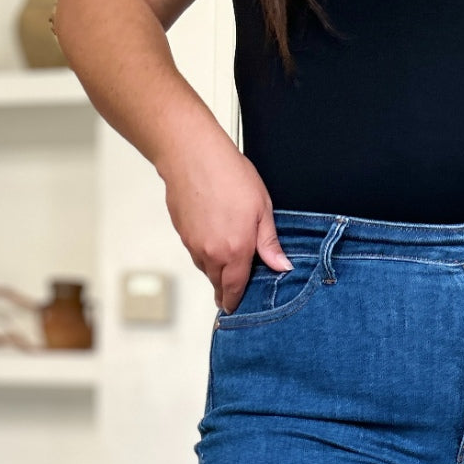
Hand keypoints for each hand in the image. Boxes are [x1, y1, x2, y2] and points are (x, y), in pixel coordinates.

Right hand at [155, 123, 291, 312]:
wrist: (190, 153)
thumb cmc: (228, 174)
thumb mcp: (262, 208)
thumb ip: (269, 243)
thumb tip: (282, 266)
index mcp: (235, 251)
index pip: (234, 289)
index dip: (235, 303)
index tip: (235, 310)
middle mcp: (211, 253)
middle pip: (217, 283)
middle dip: (225, 290)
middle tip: (232, 295)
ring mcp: (193, 244)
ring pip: (205, 268)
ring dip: (215, 271)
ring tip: (225, 266)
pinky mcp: (182, 233)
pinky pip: (195, 252)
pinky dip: (204, 253)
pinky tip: (212, 240)